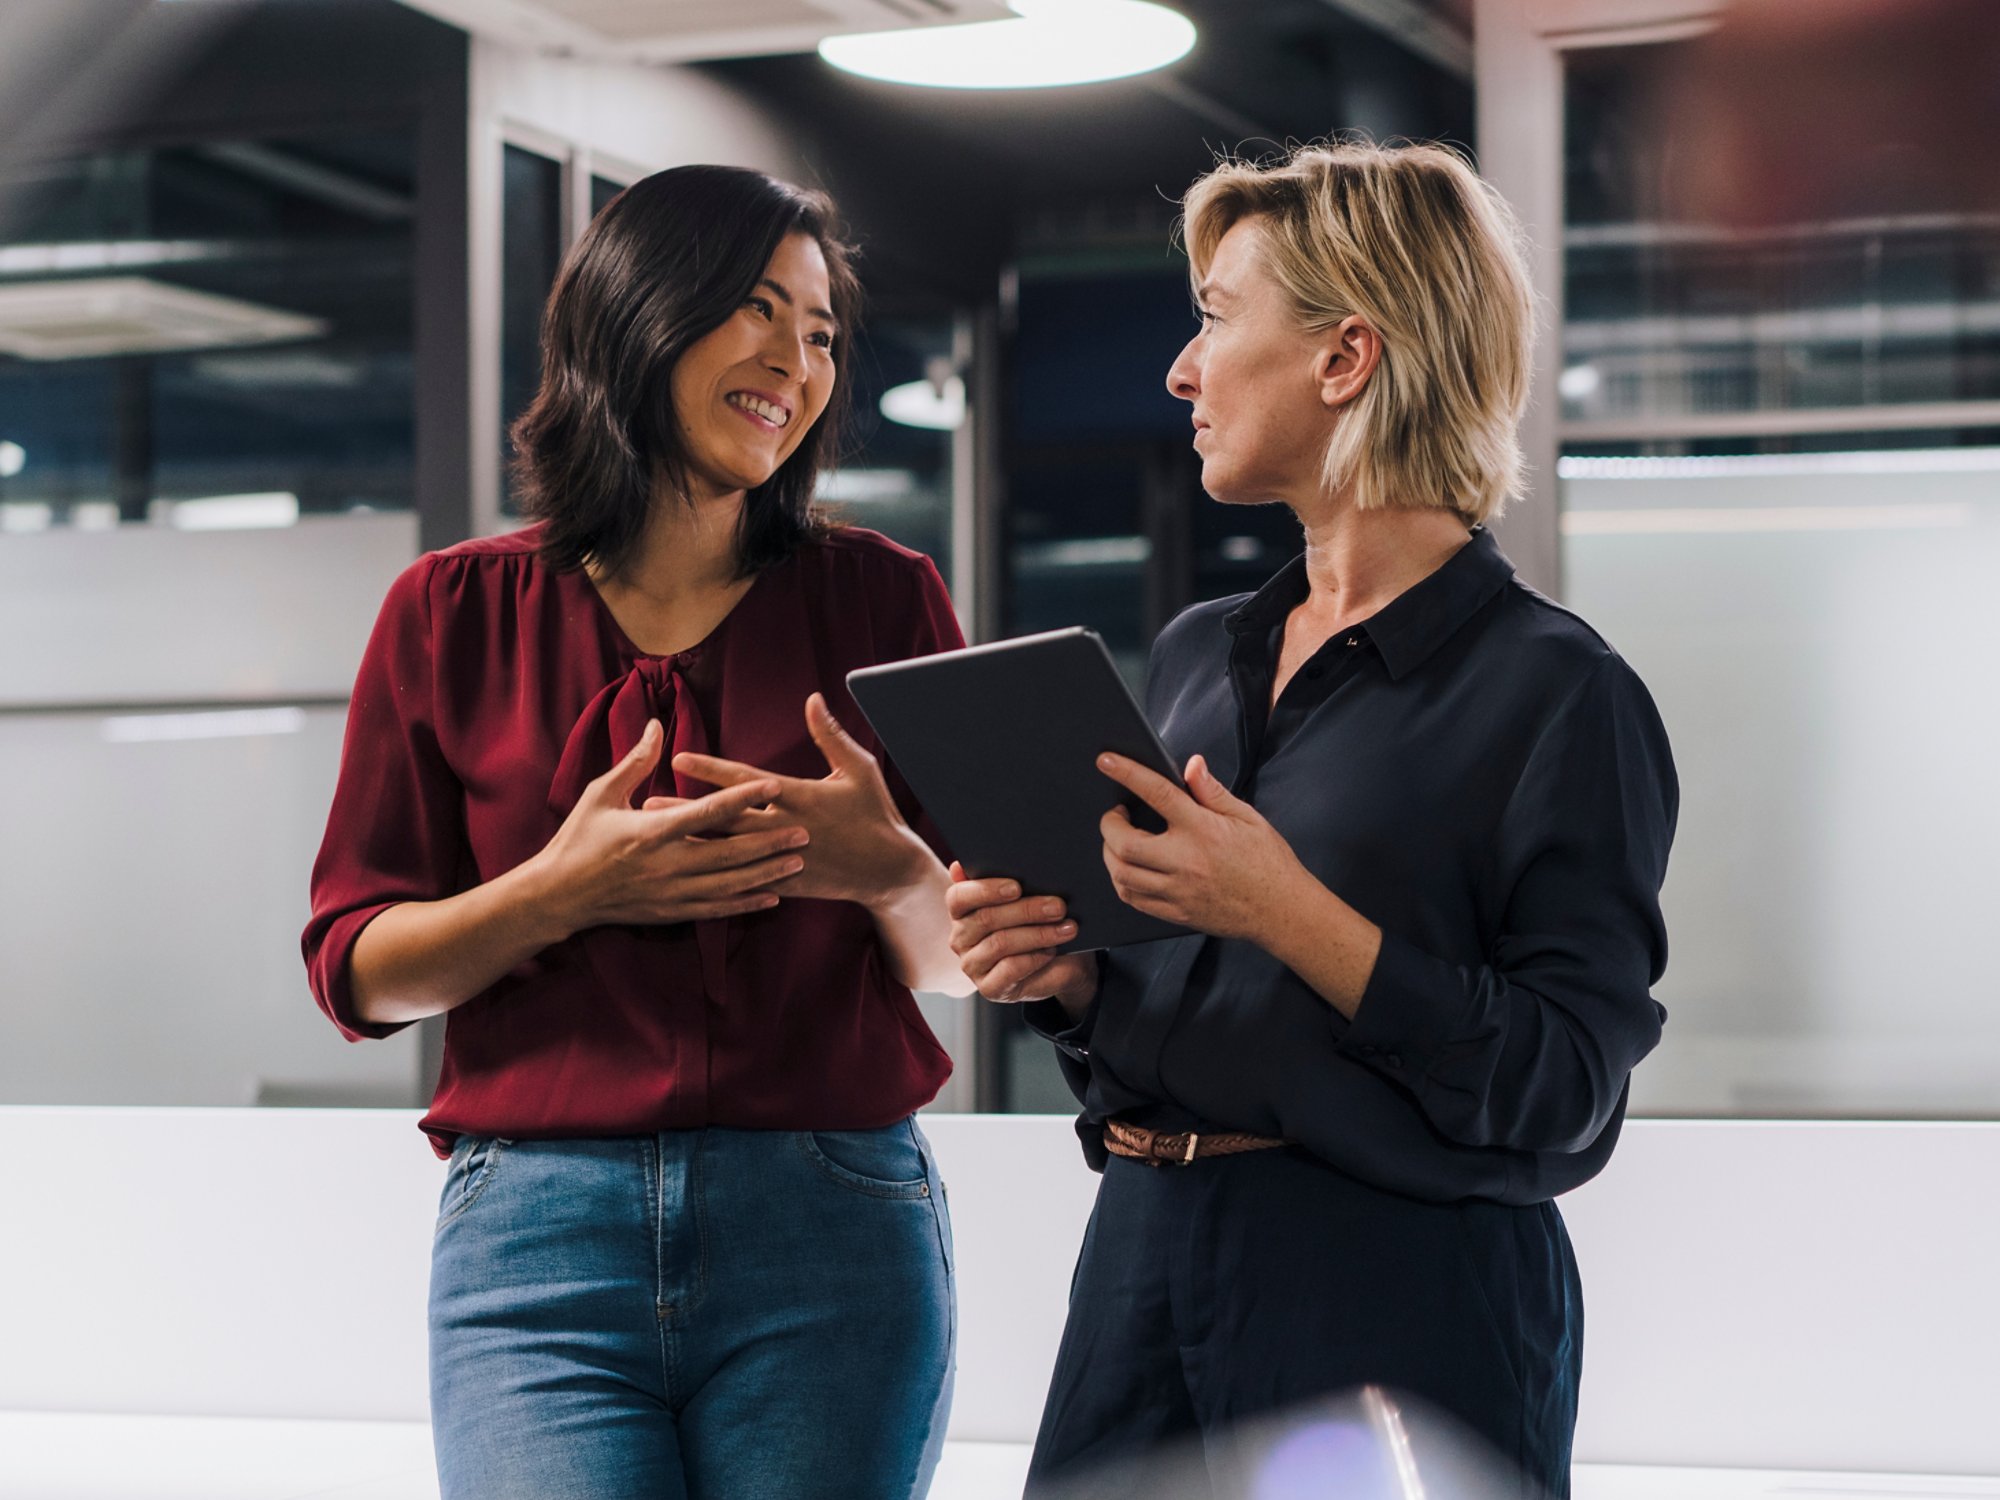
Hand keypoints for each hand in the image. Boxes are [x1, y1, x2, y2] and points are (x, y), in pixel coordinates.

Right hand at [536, 719, 809, 931]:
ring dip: (766, 873)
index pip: (706, 812)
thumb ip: (635, 762)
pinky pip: (716, 909)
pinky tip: (772, 898)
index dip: (743, 797)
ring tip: (798, 862)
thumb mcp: (601, 794)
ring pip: (729, 884)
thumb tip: (656, 726)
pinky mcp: (670, 912)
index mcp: (650, 832)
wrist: (558, 895)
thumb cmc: (578, 838)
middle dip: (769, 842)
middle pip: (728, 853)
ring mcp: (670, 893)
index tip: (773, 784)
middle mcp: (665, 865)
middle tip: (805, 831)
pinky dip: (746, 904)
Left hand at [664, 693, 931, 910]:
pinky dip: (713, 875)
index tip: (679, 757)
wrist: (889, 871)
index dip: (711, 768)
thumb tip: (813, 699)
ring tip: (656, 835)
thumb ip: (831, 736)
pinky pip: (743, 879)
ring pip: (725, 850)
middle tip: (647, 802)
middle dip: (686, 809)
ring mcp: (782, 858)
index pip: (746, 780)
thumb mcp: (858, 770)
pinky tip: (685, 873)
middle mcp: (785, 828)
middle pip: (724, 817)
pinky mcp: (784, 882)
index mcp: (799, 797)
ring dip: (690, 841)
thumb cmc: (876, 814)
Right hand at [945, 863, 1098, 1015]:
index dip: (986, 890)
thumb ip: (1006, 880)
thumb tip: (969, 864)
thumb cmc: (1038, 922)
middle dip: (1026, 910)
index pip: (958, 897)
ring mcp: (972, 965)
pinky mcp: (989, 988)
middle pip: (986, 919)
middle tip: (1058, 906)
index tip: (1017, 887)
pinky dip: (1035, 957)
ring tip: (1066, 928)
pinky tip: (1052, 950)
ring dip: (1038, 934)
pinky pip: (1010, 968)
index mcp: (962, 910)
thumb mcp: (1027, 897)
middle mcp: (960, 937)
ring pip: (1000, 943)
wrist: (1061, 961)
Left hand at [1097, 751, 1312, 943]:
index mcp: (1204, 830)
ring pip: (1122, 875)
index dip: (1127, 773)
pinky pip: (1134, 900)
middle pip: (1125, 844)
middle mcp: (1186, 862)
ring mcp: (1179, 891)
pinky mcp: (1177, 913)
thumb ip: (1212, 792)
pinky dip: (1122, 882)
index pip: (1157, 794)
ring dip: (1110, 855)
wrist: (1283, 911)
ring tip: (1119, 842)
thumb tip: (1191, 764)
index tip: (1106, 761)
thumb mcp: (1247, 818)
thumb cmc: (1269, 861)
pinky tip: (1129, 870)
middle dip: (1109, 826)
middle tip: (1115, 816)